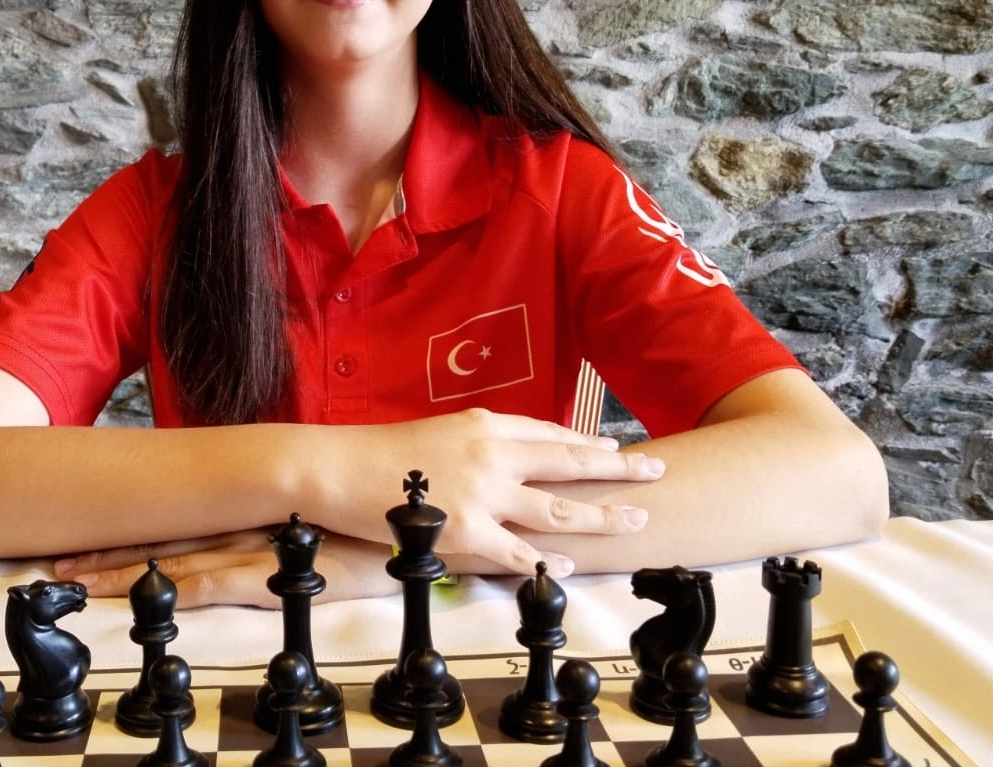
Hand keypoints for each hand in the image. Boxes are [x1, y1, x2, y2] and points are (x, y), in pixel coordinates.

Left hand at [52, 529, 396, 607]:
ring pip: (173, 559)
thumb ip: (278, 523)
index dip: (129, 525)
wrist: (421, 522)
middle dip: (106, 549)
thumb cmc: (373, 522)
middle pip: (162, 535)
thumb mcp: (315, 519)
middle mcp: (244, 519)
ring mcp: (256, 547)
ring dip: (123, 572)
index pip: (176, 514)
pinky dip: (171, 589)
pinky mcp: (276, 575)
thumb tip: (248, 526)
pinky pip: (213, 582)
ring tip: (72, 579)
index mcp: (250, 505)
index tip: (83, 531)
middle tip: (53, 561)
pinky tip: (139, 596)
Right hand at [316, 408, 663, 578]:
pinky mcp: (465, 530)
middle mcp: (492, 453)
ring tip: (633, 520)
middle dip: (617, 469)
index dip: (585, 443)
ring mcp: (482, 493)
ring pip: (557, 507)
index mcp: (483, 425)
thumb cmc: (378, 453)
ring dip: (600, 515)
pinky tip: (565, 567)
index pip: (547, 433)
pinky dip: (543, 560)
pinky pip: (516, 550)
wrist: (336, 467)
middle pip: (568, 462)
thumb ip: (474, 443)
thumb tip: (503, 458)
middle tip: (656, 470)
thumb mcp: (435, 433)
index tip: (614, 450)